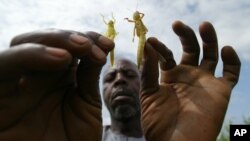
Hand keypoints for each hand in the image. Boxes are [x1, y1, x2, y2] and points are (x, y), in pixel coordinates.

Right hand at [0, 29, 113, 140]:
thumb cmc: (75, 139)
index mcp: (57, 75)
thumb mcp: (87, 104)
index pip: (66, 45)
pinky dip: (26, 58)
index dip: (87, 38)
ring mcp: (15, 84)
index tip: (108, 45)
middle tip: (88, 46)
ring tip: (68, 55)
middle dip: (65, 38)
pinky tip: (56, 60)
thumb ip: (88, 76)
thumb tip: (99, 46)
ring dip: (45, 44)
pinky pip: (1, 68)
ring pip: (18, 48)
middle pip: (40, 40)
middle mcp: (35, 75)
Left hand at [140, 21, 240, 140]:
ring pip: (211, 55)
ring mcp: (205, 82)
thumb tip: (148, 45)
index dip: (160, 47)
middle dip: (186, 35)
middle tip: (177, 24)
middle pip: (191, 49)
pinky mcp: (221, 91)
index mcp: (170, 77)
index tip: (152, 41)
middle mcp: (188, 76)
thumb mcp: (148, 94)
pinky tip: (225, 50)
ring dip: (209, 39)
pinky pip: (231, 73)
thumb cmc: (158, 124)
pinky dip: (232, 61)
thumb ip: (149, 71)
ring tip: (203, 25)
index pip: (167, 55)